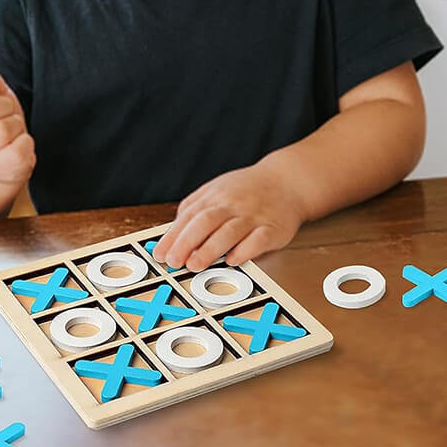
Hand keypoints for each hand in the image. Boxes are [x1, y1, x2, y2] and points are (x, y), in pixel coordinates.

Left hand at [151, 162, 305, 270]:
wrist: (286, 181)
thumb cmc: (246, 190)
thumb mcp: (217, 190)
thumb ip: (195, 208)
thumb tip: (173, 231)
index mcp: (215, 196)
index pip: (189, 216)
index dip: (173, 236)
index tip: (160, 253)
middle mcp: (232, 204)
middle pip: (206, 222)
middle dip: (187, 242)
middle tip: (174, 261)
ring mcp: (253, 216)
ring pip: (229, 231)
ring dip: (210, 249)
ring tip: (195, 265)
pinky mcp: (273, 228)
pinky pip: (258, 240)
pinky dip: (244, 250)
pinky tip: (232, 261)